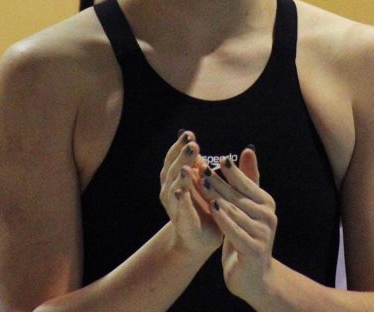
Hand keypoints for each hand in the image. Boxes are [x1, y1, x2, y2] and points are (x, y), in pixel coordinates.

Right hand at [159, 131, 222, 254]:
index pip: (174, 159)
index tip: (189, 134)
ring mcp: (174, 208)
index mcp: (175, 179)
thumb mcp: (204, 183)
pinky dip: (181, 202)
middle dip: (181, 157)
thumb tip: (195, 142)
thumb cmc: (203, 207)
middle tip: (192, 144)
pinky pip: (181, 211)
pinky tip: (182, 192)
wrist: (200, 240)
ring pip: (173, 189)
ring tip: (186, 168)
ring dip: (179, 178)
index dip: (179, 147)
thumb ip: (200, 166)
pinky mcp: (183, 223)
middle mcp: (170, 191)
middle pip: (172, 170)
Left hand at [198, 147, 277, 302]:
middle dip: (218, 182)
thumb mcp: (247, 206)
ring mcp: (262, 233)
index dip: (231, 172)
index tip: (216, 159)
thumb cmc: (246, 237)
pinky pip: (235, 230)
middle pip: (237, 195)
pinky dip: (224, 218)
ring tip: (200, 185)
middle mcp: (268, 216)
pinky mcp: (254, 249)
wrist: (253, 277)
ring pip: (234, 211)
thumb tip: (248, 149)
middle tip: (201, 170)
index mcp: (267, 203)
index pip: (246, 183)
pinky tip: (213, 209)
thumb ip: (247, 180)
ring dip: (216, 197)